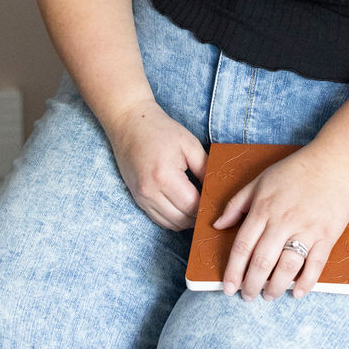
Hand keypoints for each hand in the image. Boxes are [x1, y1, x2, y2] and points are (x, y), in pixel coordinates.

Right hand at [105, 98, 207, 230]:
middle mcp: (150, 192)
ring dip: (187, 221)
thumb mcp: (190, 144)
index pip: (192, 205)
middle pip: (181, 220)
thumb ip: (205, 168)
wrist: (130, 124)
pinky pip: (159, 219)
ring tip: (200, 208)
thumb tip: (218, 188)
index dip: (207, 207)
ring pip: (170, 224)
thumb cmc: (162, 131)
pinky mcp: (137, 199)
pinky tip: (184, 208)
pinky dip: (174, 218)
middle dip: (198, 216)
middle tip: (212, 207)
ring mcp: (141, 198)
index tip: (218, 202)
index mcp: (164, 176)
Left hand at [213, 148, 348, 300]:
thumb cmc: (296, 170)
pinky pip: (315, 265)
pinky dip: (306, 283)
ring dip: (275, 287)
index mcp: (263, 208)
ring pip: (286, 268)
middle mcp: (282, 221)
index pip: (242, 246)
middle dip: (251, 284)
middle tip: (248, 296)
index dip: (233, 271)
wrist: (335, 161)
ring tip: (269, 295)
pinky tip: (297, 293)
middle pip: (261, 262)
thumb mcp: (260, 180)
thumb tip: (218, 225)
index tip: (228, 287)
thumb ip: (236, 203)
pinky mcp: (327, 235)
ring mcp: (306, 229)